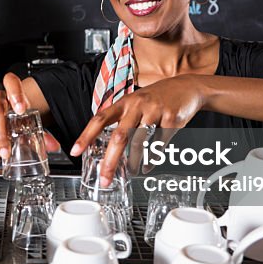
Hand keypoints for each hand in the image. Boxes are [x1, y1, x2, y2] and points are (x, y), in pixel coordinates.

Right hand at [0, 73, 58, 165]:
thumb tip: (53, 146)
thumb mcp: (21, 118)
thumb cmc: (6, 113)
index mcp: (10, 94)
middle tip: (7, 150)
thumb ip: (38, 131)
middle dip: (1, 132)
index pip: (11, 82)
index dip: (16, 93)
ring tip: (0, 154)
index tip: (21, 109)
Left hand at [70, 75, 205, 183]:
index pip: (99, 119)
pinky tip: (147, 167)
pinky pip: (159, 144)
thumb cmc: (157, 98)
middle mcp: (137, 105)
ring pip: (139, 142)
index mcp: (124, 102)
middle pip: (119, 136)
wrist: (187, 87)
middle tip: (105, 177)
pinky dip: (152, 159)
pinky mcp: (172, 119)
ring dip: (133, 162)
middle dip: (110, 160)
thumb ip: (121, 118)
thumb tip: (104, 141)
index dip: (86, 136)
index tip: (75, 151)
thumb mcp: (135, 102)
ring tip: (130, 172)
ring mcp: (155, 112)